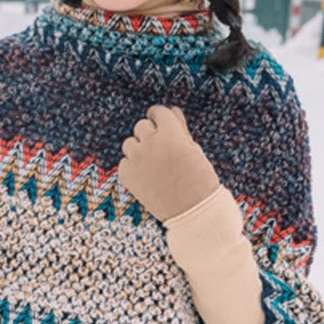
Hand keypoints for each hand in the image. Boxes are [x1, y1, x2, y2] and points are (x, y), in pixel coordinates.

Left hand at [117, 104, 220, 222]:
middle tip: (160, 152)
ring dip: (138, 151)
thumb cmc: (199, 180)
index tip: (161, 128)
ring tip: (153, 166)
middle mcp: (151, 142)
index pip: (157, 112)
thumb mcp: (194, 150)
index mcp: (170, 132)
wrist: (193, 212)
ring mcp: (137, 158)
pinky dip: (132, 169)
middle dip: (149, 136)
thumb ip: (180, 129)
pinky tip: (146, 179)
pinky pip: (124, 164)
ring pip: (129, 144)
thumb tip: (172, 111)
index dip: (159, 119)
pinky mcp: (127, 175)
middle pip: (141, 127)